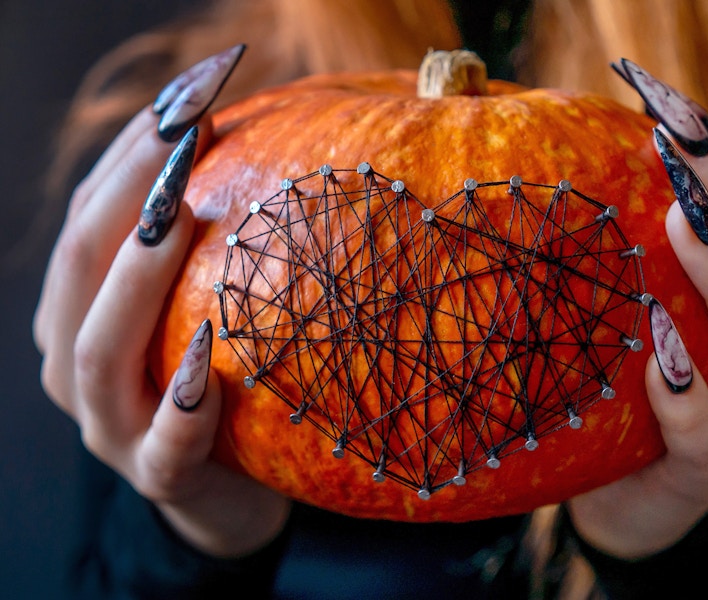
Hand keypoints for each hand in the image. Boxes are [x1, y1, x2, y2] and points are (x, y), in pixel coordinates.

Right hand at [33, 47, 289, 558]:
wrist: (229, 490)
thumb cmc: (221, 380)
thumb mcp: (203, 303)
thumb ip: (204, 244)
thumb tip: (248, 137)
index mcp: (82, 312)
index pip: (90, 219)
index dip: (130, 156)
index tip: (184, 96)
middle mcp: (77, 364)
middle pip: (80, 267)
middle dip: (129, 191)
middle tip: (180, 131)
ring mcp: (111, 426)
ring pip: (99, 351)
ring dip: (137, 280)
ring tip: (177, 220)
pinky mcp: (158, 476)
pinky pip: (162, 447)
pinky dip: (178, 407)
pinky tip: (204, 370)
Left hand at [567, 65, 707, 558]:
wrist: (626, 493)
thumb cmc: (635, 383)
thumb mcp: (656, 307)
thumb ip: (656, 251)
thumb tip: (612, 152)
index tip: (680, 111)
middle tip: (679, 144)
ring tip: (680, 222)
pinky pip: (707, 436)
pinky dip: (684, 392)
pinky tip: (655, 350)